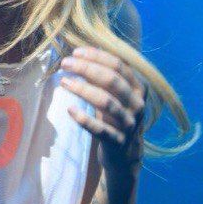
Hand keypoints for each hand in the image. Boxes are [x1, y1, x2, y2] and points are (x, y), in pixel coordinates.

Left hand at [59, 46, 146, 176]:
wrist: (125, 155)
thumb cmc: (115, 117)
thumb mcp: (117, 95)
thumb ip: (106, 74)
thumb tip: (85, 48)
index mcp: (138, 88)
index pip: (119, 65)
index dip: (97, 56)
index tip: (75, 52)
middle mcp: (137, 104)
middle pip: (112, 80)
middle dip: (87, 68)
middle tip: (65, 63)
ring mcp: (129, 124)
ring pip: (106, 102)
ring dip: (83, 89)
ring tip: (64, 81)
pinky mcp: (118, 142)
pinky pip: (101, 129)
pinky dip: (85, 119)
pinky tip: (71, 110)